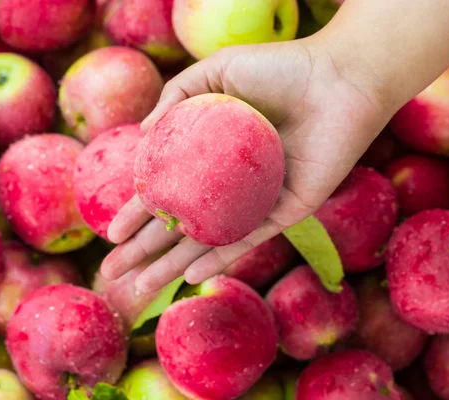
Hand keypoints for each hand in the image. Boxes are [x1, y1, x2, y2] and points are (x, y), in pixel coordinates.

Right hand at [99, 37, 395, 292]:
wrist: (338, 79)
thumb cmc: (279, 69)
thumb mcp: (215, 72)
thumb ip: (175, 97)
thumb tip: (141, 135)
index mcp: (211, 153)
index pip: (164, 191)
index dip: (135, 213)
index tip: (110, 233)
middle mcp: (230, 181)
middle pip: (178, 223)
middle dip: (143, 250)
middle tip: (113, 272)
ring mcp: (256, 199)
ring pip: (206, 239)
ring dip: (171, 265)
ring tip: (139, 286)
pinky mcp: (286, 210)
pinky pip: (246, 238)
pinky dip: (217, 257)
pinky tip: (188, 275)